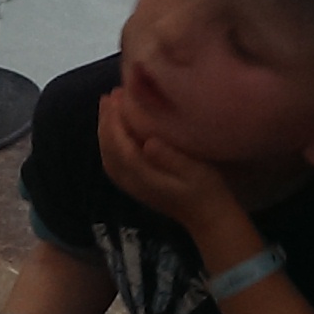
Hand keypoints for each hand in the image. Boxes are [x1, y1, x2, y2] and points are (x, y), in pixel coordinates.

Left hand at [100, 93, 237, 229]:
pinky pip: (112, 162)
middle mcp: (131, 181)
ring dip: (105, 130)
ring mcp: (130, 185)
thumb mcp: (196, 171)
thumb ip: (171, 158)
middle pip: (109, 148)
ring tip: (108, 107)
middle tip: (110, 95)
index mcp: (144, 175)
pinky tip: (113, 132)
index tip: (117, 96)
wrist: (207, 218)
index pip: (120, 144)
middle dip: (107, 120)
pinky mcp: (133, 185)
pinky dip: (108, 144)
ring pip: (108, 155)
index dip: (116, 119)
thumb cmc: (206, 190)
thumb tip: (148, 142)